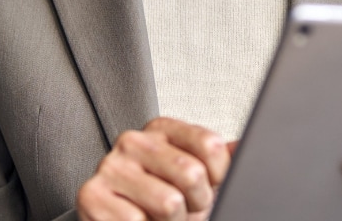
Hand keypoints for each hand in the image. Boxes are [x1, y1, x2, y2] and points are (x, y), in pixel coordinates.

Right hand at [76, 117, 230, 220]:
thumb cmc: (161, 203)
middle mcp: (133, 141)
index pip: (210, 145)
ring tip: (161, 219)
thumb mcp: (198, 179)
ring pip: (168, 203)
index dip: (219, 177)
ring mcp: (109, 166)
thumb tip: (250, 143)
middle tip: (183, 210)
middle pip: (191, 173)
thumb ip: (223, 159)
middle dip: (196, 204)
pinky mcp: (90, 195)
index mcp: (162, 130)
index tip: (208, 186)